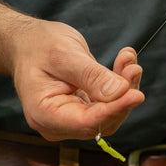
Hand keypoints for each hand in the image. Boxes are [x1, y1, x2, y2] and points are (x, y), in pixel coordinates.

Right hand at [11, 20, 143, 140]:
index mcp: (45, 114)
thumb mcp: (64, 55)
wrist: (29, 43)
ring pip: (111, 112)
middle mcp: (59, 123)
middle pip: (102, 122)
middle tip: (133, 68)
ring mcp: (73, 117)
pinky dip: (121, 82)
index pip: (86, 122)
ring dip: (126, 87)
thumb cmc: (38, 47)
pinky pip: (110, 102)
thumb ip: (91, 75)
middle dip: (122, 96)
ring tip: (128, 59)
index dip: (114, 110)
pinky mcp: (85, 107)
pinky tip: (124, 61)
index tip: (136, 94)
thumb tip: (120, 92)